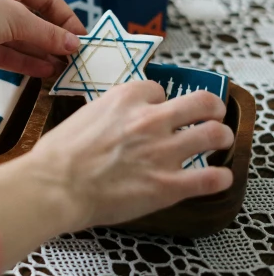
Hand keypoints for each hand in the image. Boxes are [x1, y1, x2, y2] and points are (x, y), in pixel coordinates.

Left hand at [0, 0, 86, 76]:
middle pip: (35, 21)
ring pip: (21, 41)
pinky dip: (24, 63)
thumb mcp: (13, 18)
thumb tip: (74, 44)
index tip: (83, 39)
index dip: (66, 19)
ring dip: (41, 54)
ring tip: (64, 70)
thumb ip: (45, 33)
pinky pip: (6, 54)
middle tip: (76, 60)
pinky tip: (43, 72)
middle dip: (54, 40)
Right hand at [29, 80, 233, 228]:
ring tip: (220, 142)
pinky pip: (211, 178)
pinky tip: (218, 179)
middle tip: (211, 116)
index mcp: (126, 98)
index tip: (159, 112)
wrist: (53, 186)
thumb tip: (117, 123)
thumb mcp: (84, 115)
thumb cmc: (58, 155)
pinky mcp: (168, 185)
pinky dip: (220, 178)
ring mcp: (162, 152)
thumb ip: (110, 114)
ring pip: (215, 134)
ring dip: (221, 137)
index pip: (159, 89)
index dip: (161, 101)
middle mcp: (150, 119)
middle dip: (211, 108)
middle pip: (203, 102)